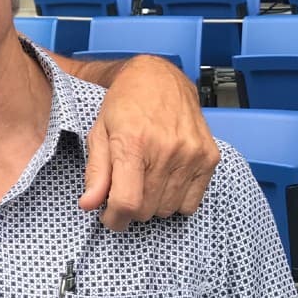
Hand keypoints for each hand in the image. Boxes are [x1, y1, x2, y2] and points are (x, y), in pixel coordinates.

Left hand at [77, 54, 219, 230]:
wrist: (159, 78)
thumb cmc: (124, 104)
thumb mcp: (99, 132)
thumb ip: (96, 171)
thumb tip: (88, 204)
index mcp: (133, 142)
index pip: (127, 201)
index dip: (114, 218)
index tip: (108, 217)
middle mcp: (166, 150)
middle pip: (147, 209)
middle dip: (130, 208)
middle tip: (123, 191)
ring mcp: (191, 155)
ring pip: (168, 209)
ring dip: (152, 204)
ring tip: (143, 179)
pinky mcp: (209, 158)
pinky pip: (191, 203)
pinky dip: (175, 200)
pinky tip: (164, 179)